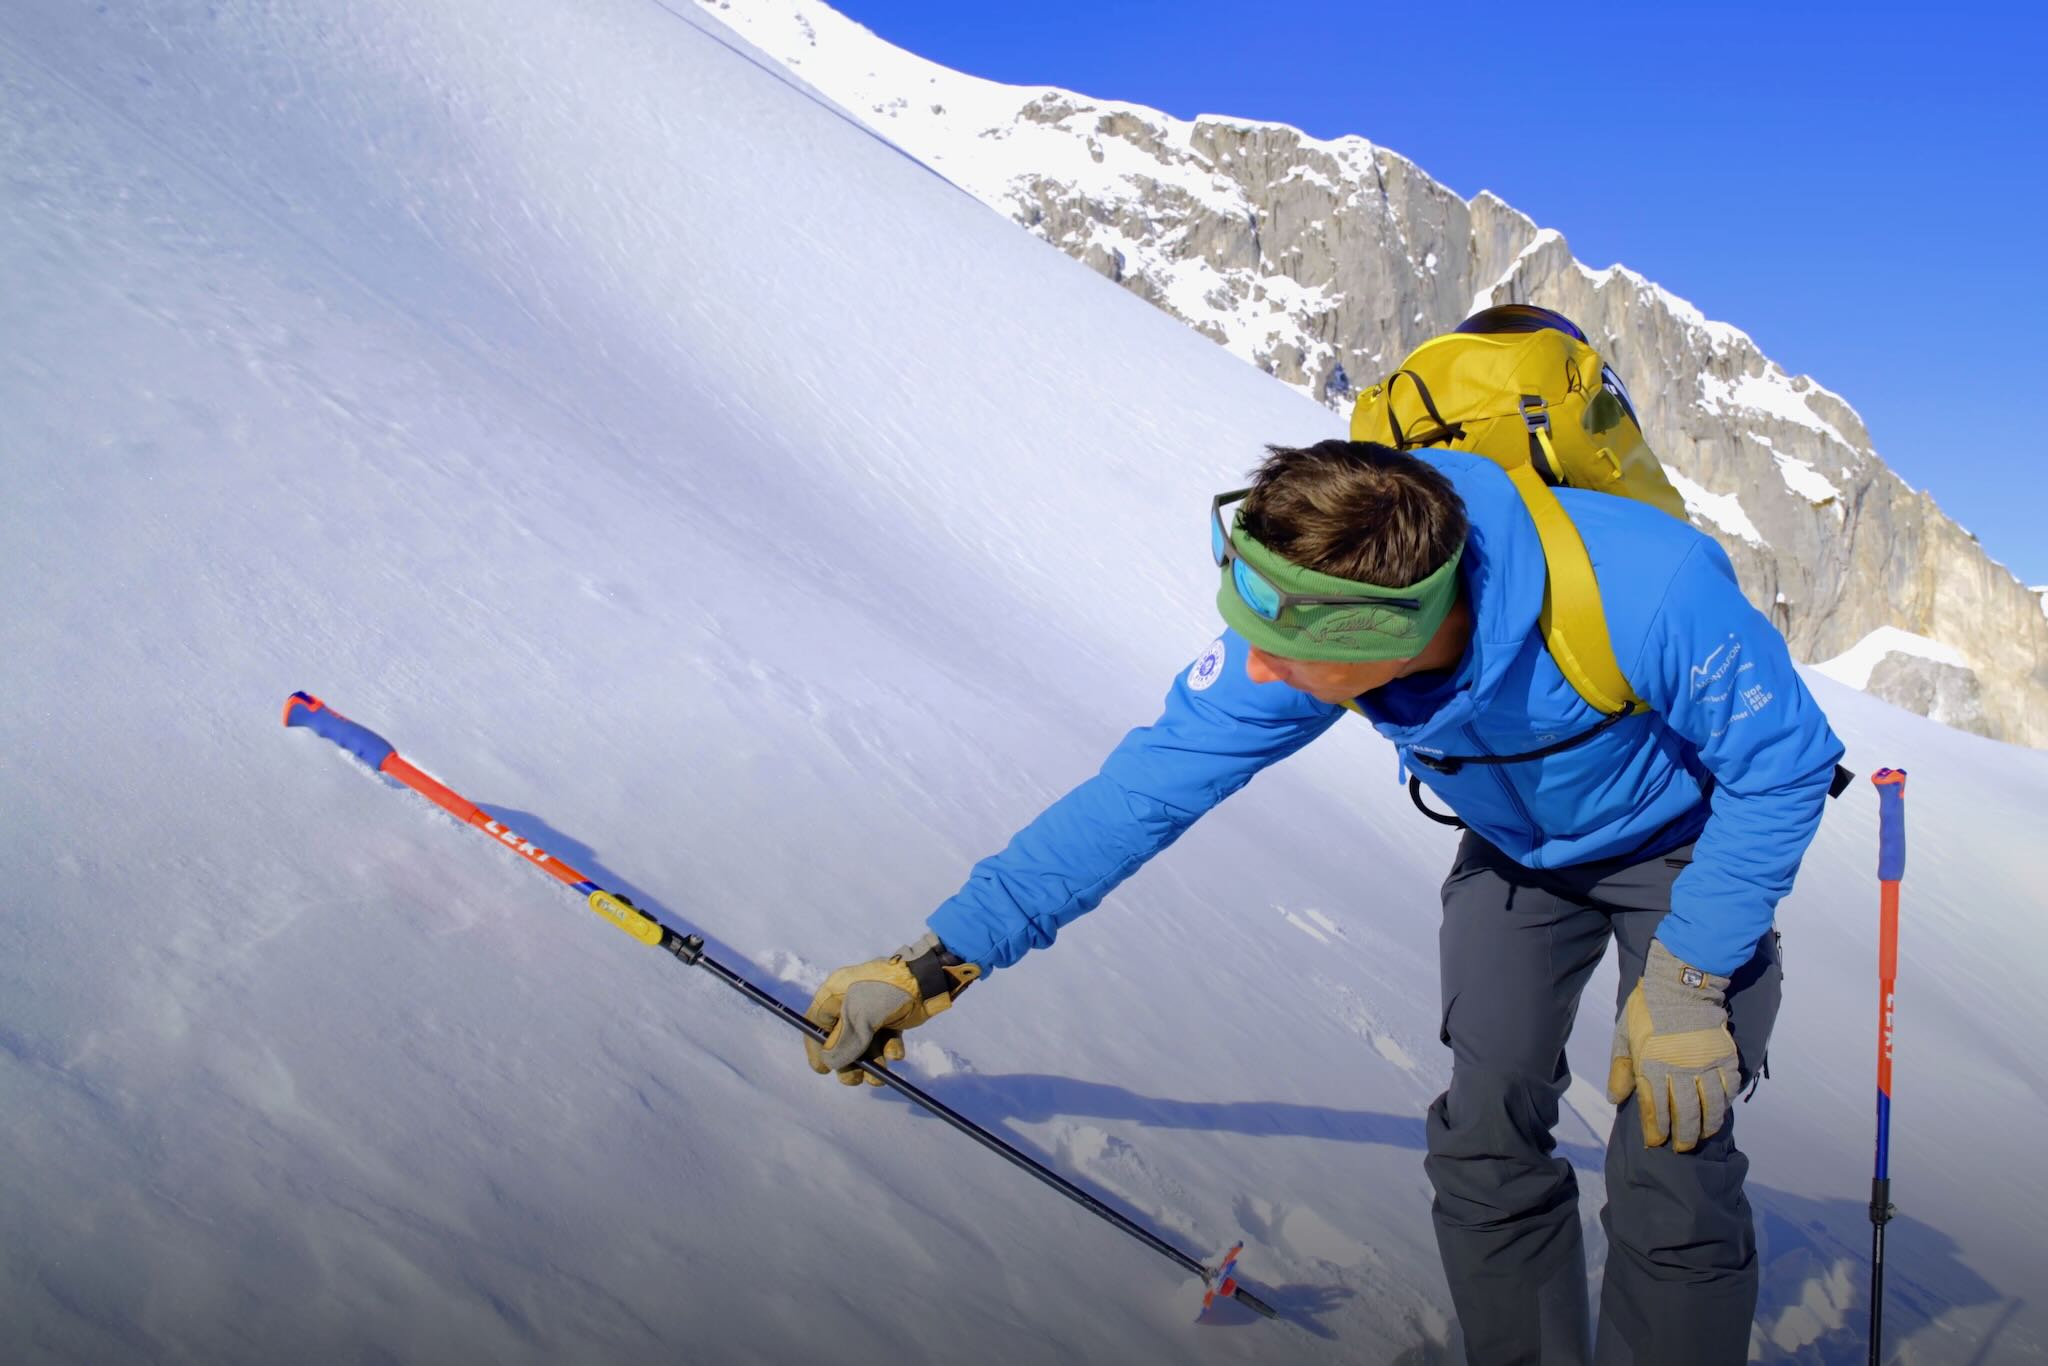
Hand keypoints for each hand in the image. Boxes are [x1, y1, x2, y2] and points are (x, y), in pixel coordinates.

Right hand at [804, 933, 978, 1085]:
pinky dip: (890, 1050)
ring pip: (865, 1044)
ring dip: (871, 1063)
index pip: (816, 1023)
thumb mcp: (859, 1017)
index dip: (816, 1048)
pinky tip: (897, 1053)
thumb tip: (830, 1063)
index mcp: (835, 993)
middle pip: (840, 1040)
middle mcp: (850, 1002)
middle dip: (848, 1063)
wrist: (927, 979)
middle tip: (855, 1079)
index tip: (823, 1070)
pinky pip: (885, 1039)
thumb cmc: (885, 993)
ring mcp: (872, 1010)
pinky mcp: (892, 1017)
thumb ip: (844, 1043)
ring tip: (879, 1075)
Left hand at [1607, 940, 1740, 1150]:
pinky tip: (1720, 1111)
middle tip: (1680, 1148)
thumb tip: (1616, 1099)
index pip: (1654, 1108)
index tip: (1656, 1143)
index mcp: (1652, 1065)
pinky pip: (1728, 1087)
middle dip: (1682, 1135)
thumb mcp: (1623, 1035)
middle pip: (1683, 1113)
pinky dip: (1725, 1102)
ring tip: (1701, 1137)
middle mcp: (1679, 1069)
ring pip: (1710, 1106)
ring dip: (1706, 1126)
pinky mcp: (1725, 1056)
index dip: (1655, 1130)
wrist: (1680, 984)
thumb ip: (1621, 1069)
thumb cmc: (1647, 1010)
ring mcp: (1705, 1064)